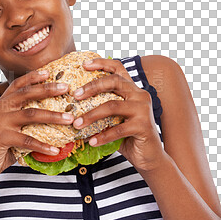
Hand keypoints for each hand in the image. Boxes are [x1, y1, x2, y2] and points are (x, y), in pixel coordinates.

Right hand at [0, 70, 74, 183]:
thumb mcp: (9, 129)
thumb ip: (24, 122)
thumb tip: (52, 119)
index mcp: (0, 104)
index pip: (17, 84)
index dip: (33, 77)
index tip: (49, 72)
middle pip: (26, 93)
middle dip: (48, 89)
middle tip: (66, 88)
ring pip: (31, 114)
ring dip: (53, 116)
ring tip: (69, 119)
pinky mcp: (0, 137)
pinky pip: (27, 140)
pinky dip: (43, 145)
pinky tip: (55, 150)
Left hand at [72, 57, 164, 171]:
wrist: (149, 157)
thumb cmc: (127, 136)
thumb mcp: (113, 119)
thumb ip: (101, 109)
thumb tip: (72, 107)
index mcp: (131, 90)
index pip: (118, 68)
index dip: (102, 63)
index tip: (84, 64)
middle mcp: (139, 94)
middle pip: (114, 81)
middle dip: (92, 86)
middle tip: (75, 95)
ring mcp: (143, 109)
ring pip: (112, 105)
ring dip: (91, 115)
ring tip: (77, 124)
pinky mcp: (143, 125)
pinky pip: (118, 129)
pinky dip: (102, 136)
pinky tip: (91, 142)